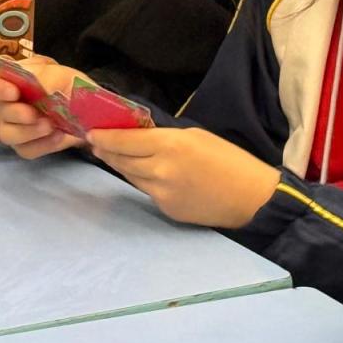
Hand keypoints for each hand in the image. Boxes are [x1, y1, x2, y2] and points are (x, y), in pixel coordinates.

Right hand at [0, 56, 86, 157]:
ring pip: (7, 134)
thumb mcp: (60, 73)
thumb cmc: (70, 85)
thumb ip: (42, 77)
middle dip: (15, 113)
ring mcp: (13, 126)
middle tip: (33, 114)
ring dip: (27, 131)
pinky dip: (42, 144)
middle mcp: (6, 103)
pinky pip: (25, 150)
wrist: (90, 110)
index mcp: (10, 79)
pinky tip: (57, 135)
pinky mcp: (25, 145)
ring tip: (49, 125)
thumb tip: (32, 87)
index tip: (13, 92)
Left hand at [88, 126, 279, 228]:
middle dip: (106, 151)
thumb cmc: (229, 159)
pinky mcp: (166, 210)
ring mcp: (162, 194)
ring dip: (120, 165)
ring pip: (130, 177)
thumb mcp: (195, 135)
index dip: (103, 137)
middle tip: (95, 142)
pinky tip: (146, 173)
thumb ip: (163, 136)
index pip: (124, 141)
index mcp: (169, 145)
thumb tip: (138, 135)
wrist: (252, 198)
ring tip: (113, 155)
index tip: (90, 132)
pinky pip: (147, 191)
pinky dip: (143, 180)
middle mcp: (160, 171)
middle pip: (121, 160)